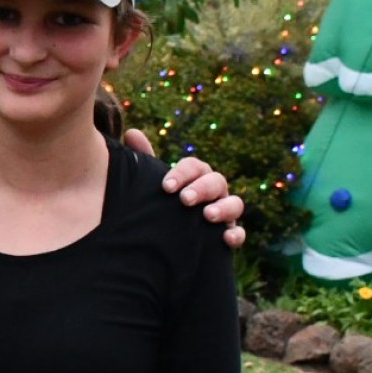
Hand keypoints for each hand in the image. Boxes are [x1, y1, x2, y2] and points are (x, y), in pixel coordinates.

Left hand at [122, 130, 247, 249]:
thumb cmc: (163, 205)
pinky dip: (236, 235)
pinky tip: (227, 240)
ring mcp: (225, 212)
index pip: (193, 167)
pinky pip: (239, 233)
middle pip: (216, 181)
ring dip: (223, 208)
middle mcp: (214, 191)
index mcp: (196, 176)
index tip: (166, 187)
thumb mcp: (153, 185)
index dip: (182, 174)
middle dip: (201, 189)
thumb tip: (132, 133)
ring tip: (207, 215)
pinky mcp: (229, 234)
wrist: (168, 239)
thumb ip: (144, 161)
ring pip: (234, 204)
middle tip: (185, 199)